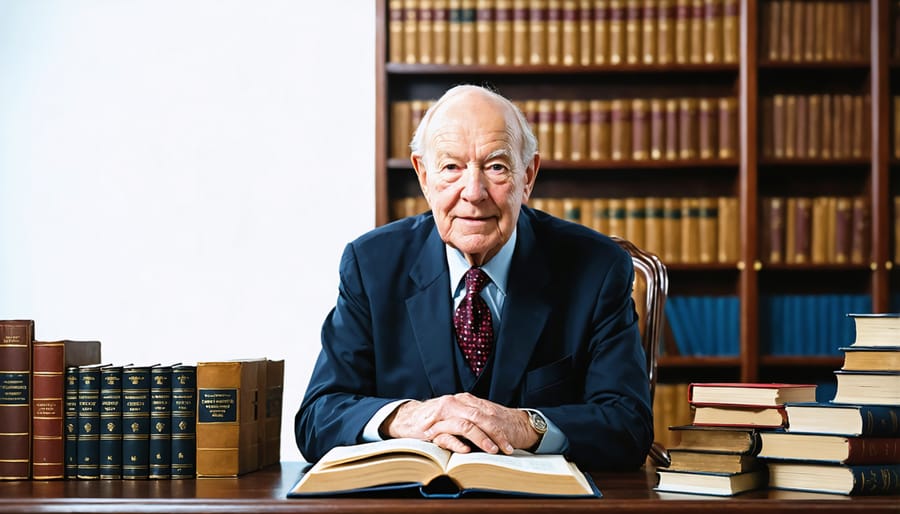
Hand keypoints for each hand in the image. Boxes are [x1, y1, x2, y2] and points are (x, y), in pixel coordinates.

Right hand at [380, 393, 540, 453]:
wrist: (408, 417)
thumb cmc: (436, 417)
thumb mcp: (457, 413)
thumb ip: (473, 417)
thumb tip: (496, 431)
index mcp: (463, 400)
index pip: (487, 413)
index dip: (500, 428)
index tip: (511, 442)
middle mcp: (453, 404)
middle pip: (480, 417)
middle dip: (496, 434)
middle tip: (507, 448)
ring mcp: (442, 416)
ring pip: (466, 425)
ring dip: (481, 439)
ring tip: (491, 450)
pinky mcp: (430, 430)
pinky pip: (445, 436)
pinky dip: (457, 443)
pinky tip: (466, 451)